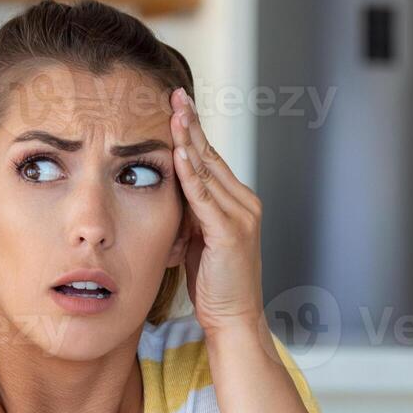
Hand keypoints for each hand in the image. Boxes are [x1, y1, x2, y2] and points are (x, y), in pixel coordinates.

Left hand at [170, 87, 265, 336]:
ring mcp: (240, 217)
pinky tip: (178, 154)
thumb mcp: (197, 240)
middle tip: (175, 94)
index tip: (176, 106)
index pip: (211, 159)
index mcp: (236, 203)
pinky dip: (191, 174)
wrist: (234, 318)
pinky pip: (205, 197)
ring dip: (189, 140)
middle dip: (191, 124)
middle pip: (211, 156)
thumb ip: (190, 213)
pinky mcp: (231, 233)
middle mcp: (244, 203)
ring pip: (209, 170)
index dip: (193, 132)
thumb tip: (169, 191)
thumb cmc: (214, 285)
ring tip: (174, 112)